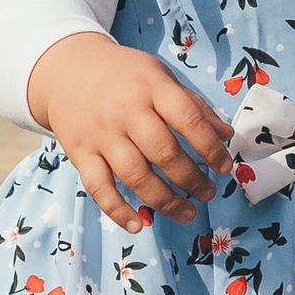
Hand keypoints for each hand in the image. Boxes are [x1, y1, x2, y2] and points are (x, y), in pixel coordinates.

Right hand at [25, 36, 231, 227]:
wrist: (68, 70)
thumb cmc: (124, 75)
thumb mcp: (161, 77)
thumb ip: (194, 106)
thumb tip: (226, 135)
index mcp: (152, 88)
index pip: (188, 119)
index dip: (211, 147)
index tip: (225, 167)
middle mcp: (126, 111)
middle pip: (164, 153)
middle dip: (192, 180)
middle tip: (208, 193)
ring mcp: (101, 134)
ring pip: (136, 176)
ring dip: (165, 201)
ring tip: (187, 213)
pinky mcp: (80, 153)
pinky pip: (98, 188)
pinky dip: (117, 210)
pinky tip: (138, 225)